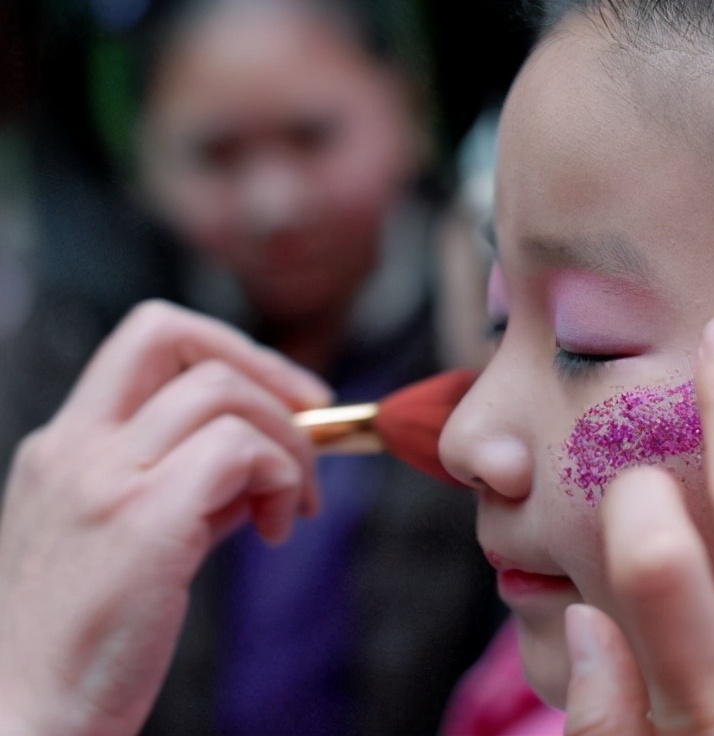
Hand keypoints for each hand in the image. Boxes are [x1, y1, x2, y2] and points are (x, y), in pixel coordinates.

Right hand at [0, 301, 330, 735]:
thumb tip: (264, 463)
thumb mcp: (129, 538)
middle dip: (266, 367)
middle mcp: (74, 446)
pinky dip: (279, 474)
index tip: (287, 396)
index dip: (230, 350)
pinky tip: (274, 530)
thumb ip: (191, 489)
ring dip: (285, 440)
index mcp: (65, 445)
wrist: (27, 717)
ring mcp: (102, 478)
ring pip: (221, 391)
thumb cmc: (83, 638)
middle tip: (314, 422)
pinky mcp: (141, 521)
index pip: (148, 340)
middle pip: (172, 334)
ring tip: (289, 507)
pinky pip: (238, 450)